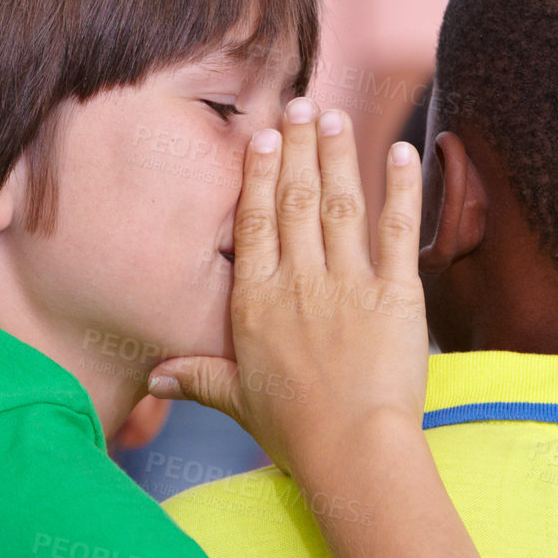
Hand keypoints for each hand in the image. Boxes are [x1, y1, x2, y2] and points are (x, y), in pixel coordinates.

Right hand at [148, 97, 427, 475]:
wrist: (353, 453)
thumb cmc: (296, 432)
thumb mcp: (236, 401)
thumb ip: (197, 378)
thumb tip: (155, 376)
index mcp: (258, 303)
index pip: (256, 223)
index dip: (259, 175)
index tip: (262, 137)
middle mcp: (299, 282)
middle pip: (296, 200)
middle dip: (298, 147)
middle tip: (300, 104)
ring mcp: (348, 284)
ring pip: (340, 204)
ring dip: (338, 155)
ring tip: (335, 115)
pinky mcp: (397, 295)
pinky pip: (399, 231)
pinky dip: (402, 188)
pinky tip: (401, 151)